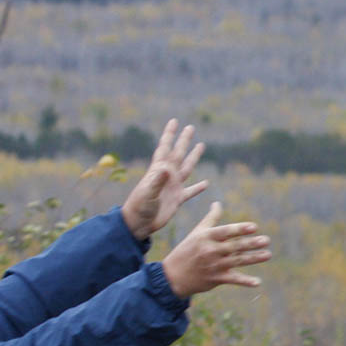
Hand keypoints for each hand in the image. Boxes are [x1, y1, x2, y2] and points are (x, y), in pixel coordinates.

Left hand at [122, 119, 207, 240]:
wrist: (139, 224)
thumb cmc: (139, 207)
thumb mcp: (148, 193)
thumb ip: (157, 181)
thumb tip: (166, 169)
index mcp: (159, 171)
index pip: (165, 148)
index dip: (169, 135)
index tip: (174, 121)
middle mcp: (167, 176)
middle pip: (178, 153)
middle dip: (184, 140)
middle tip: (190, 127)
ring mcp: (173, 187)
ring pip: (186, 168)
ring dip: (193, 157)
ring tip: (201, 146)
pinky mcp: (177, 200)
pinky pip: (190, 192)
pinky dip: (198, 188)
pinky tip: (206, 184)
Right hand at [161, 203, 271, 297]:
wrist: (173, 275)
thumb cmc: (187, 250)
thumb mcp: (197, 233)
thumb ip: (211, 218)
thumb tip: (218, 203)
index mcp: (206, 237)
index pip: (226, 231)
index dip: (240, 229)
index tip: (254, 227)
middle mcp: (211, 251)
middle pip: (234, 246)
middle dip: (251, 243)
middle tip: (267, 240)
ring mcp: (214, 265)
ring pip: (237, 261)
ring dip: (254, 258)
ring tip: (268, 254)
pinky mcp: (216, 279)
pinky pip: (233, 279)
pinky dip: (245, 281)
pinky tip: (258, 282)